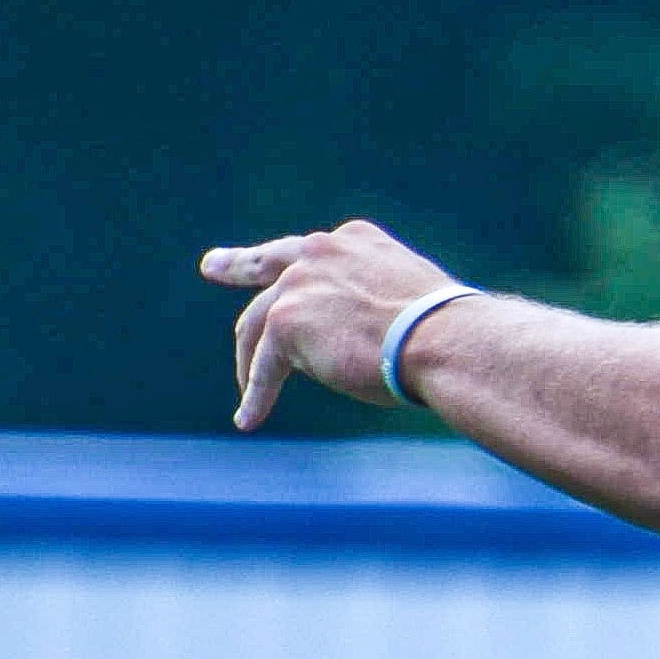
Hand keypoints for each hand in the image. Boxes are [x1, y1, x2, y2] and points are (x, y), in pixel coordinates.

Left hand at [198, 221, 463, 429]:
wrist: (444, 340)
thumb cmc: (445, 330)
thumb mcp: (408, 296)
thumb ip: (376, 300)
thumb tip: (372, 333)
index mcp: (355, 240)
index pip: (311, 255)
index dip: (293, 268)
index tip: (275, 261)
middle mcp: (320, 252)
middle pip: (268, 270)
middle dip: (237, 265)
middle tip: (214, 265)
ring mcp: (298, 285)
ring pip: (259, 325)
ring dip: (250, 361)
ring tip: (247, 390)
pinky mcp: (285, 323)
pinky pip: (263, 368)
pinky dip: (257, 396)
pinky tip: (248, 418)